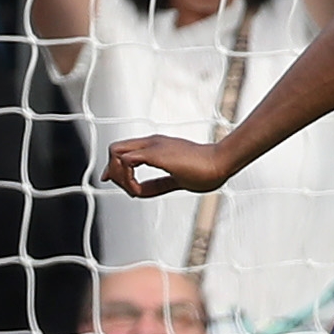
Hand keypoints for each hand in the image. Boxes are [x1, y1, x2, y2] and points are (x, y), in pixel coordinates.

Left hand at [106, 130, 240, 199]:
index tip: (115, 182)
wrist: (221, 162)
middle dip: (113, 171)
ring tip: (132, 190)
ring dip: (118, 175)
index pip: (124, 150)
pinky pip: (125, 161)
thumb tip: (141, 192)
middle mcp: (151, 142)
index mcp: (156, 146)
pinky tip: (137, 190)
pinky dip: (126, 179)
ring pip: (115, 153)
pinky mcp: (155, 153)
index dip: (114, 167)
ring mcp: (152, 146)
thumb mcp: (176, 180)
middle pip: (114, 149)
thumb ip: (158, 184)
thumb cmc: (206, 171)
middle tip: (126, 189)